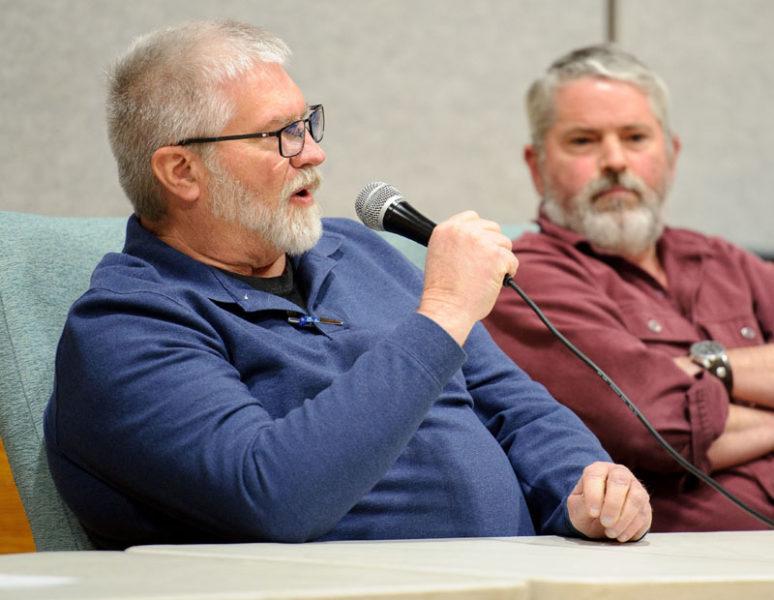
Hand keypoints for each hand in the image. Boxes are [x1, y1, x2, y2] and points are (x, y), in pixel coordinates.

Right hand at [418, 211, 517, 344]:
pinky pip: (512, 260)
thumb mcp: (441, 255)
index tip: (480, 248)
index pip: (472, 217)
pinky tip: (494, 283)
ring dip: (500, 259)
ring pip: (504, 243)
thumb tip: (480, 238)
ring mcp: (480, 241)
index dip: (480, 233)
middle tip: (484, 267)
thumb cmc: (443, 290)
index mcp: (446, 229)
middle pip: (492, 228)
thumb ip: (457, 242)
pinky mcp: (496, 255)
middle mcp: (462, 230)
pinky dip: (508, 272)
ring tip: (485, 277)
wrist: (446, 308)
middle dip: (493, 246)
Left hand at [567, 462, 650, 541]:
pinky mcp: (645, 505)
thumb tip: (595, 511)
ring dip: (624, 518)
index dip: (594, 494)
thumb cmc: (585, 510)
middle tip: (605, 522)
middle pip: (620, 480)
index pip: (595, 474)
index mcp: (598, 469)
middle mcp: (619, 473)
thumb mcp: (577, 507)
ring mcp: (635, 487)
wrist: (599, 521)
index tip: (592, 513)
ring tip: (611, 532)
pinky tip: (620, 536)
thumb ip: (582, 506)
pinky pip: (643, 514)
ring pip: (636, 497)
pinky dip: (631, 527)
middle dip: (613, 504)